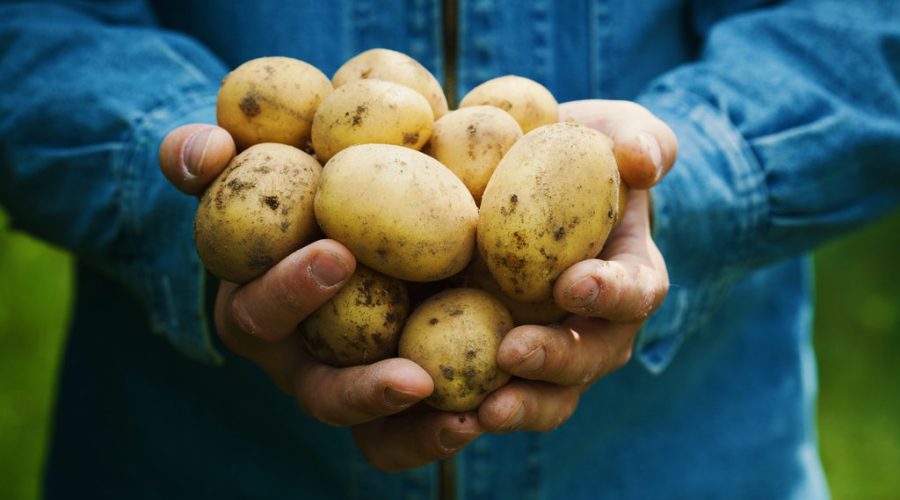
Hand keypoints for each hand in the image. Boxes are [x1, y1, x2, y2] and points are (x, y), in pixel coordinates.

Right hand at [159, 125, 480, 470]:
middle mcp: (307, 360)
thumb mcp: (252, 161)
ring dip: (417, 433)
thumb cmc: (299, 181)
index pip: (261, 313)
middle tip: (414, 378)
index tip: (338, 254)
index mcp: (261, 310)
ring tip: (465, 422)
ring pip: (376, 435)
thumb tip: (205, 151)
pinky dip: (448, 428)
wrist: (364, 199)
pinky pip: (422, 430)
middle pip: (323, 395)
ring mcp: (358, 382)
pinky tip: (490, 413)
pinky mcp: (408, 388)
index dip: (291, 291)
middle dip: (362, 390)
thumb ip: (209, 155)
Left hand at [477, 100, 673, 432]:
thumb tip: (642, 160)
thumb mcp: (611, 130)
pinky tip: (433, 412)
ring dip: (519, 407)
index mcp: (627, 276)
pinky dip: (467, 412)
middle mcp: (594, 326)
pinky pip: (490, 398)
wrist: (517, 180)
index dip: (612, 293)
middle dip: (556, 361)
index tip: (573, 283)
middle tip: (514, 353)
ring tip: (481, 412)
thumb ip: (640, 138)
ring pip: (547, 397)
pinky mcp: (495, 362)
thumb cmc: (573, 153)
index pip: (636, 291)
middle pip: (589, 358)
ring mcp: (547, 350)